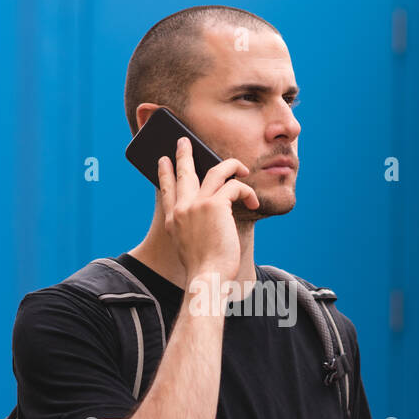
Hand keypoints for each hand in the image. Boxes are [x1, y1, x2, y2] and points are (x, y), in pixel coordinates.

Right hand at [158, 137, 259, 286]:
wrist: (207, 277)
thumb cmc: (204, 269)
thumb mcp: (188, 246)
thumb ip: (192, 227)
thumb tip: (210, 211)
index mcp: (172, 220)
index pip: (166, 190)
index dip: (164, 174)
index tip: (163, 161)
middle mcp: (181, 208)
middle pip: (183, 173)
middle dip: (184, 154)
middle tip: (184, 141)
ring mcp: (196, 204)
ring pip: (216, 171)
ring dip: (231, 166)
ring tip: (241, 168)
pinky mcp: (215, 205)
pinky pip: (235, 187)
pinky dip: (247, 192)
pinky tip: (254, 203)